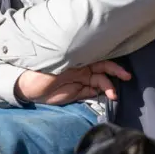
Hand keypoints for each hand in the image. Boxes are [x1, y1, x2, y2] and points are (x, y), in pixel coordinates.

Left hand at [15, 60, 131, 104]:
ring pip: (100, 82)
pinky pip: (92, 91)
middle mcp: (82, 67)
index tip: (120, 66)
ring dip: (108, 87)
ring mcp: (80, 80)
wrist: (28, 84)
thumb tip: (89, 60)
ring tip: (113, 95)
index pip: (100, 57)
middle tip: (127, 78)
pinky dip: (100, 93)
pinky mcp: (77, 92)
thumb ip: (75, 60)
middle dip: (116, 73)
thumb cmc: (42, 67)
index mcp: (79, 57)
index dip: (111, 62)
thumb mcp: (58, 60)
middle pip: (103, 70)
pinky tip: (105, 96)